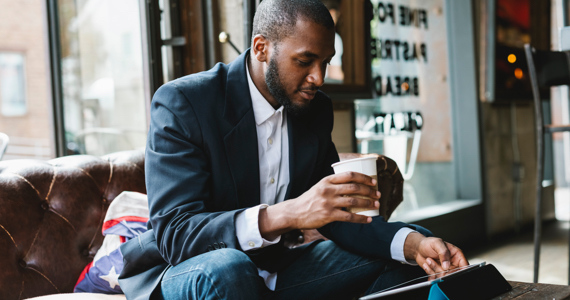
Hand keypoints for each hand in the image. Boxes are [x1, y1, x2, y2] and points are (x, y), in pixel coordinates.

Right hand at [260, 171, 379, 239]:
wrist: (294, 212)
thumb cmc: (309, 200)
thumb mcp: (319, 187)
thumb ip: (333, 184)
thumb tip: (352, 184)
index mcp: (327, 180)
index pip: (349, 175)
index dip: (364, 177)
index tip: (373, 182)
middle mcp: (328, 190)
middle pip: (354, 187)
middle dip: (369, 191)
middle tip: (378, 194)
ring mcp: (328, 203)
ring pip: (353, 201)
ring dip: (368, 203)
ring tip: (376, 205)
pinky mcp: (328, 215)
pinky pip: (349, 217)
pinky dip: (361, 218)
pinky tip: (368, 219)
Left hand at [404, 233, 468, 277]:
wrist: (418, 249)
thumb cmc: (428, 243)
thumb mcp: (437, 244)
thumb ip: (443, 253)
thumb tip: (447, 265)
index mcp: (456, 255)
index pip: (464, 265)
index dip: (460, 270)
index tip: (450, 270)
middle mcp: (452, 263)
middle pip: (454, 274)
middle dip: (444, 271)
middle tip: (436, 264)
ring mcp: (445, 269)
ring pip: (444, 277)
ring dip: (435, 270)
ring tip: (429, 260)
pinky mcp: (438, 273)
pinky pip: (436, 278)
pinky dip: (430, 273)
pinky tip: (427, 265)